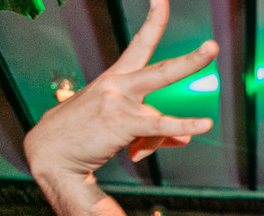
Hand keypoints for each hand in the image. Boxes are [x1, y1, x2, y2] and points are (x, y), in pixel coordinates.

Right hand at [24, 0, 215, 182]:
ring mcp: (120, 102)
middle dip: (191, 61)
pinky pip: (160, 127)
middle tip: (212, 47)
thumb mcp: (121, 127)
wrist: (51, 153)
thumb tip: (185, 138)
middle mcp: (118, 85)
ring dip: (175, 128)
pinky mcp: (122, 122)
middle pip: (161, 70)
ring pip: (161, 118)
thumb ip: (156, 131)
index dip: (154, 22)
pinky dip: (184, 127)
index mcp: (116, 78)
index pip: (139, 46)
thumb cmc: (84, 136)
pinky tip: (204, 124)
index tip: (161, 1)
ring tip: (204, 126)